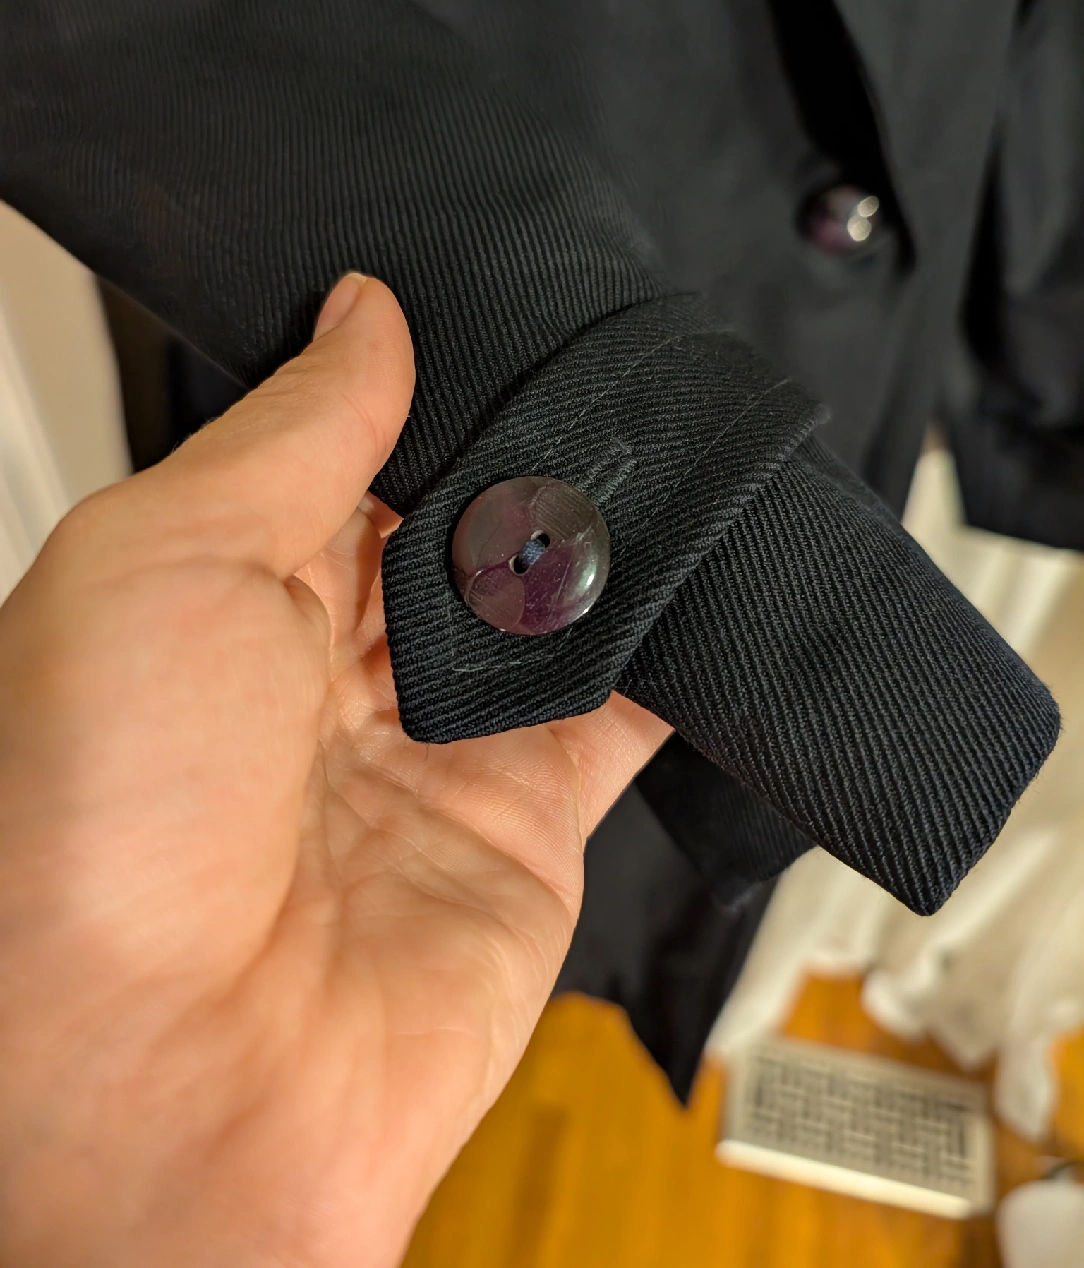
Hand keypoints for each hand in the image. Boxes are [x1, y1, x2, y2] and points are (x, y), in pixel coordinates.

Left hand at [0, 275, 668, 1267]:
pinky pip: (625, 718)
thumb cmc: (99, 834)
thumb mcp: (166, 557)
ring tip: (654, 473)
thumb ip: (290, 431)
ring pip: (552, 610)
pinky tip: (703, 586)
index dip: (429, 388)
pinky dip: (673, 657)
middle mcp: (327, 672)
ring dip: (603, 550)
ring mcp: (435, 751)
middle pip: (464, 527)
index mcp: (225, 592)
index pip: (355, 451)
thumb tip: (363, 315)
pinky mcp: (529, 829)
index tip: (501, 322)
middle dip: (526, 467)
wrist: (175, 1086)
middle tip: (589, 395)